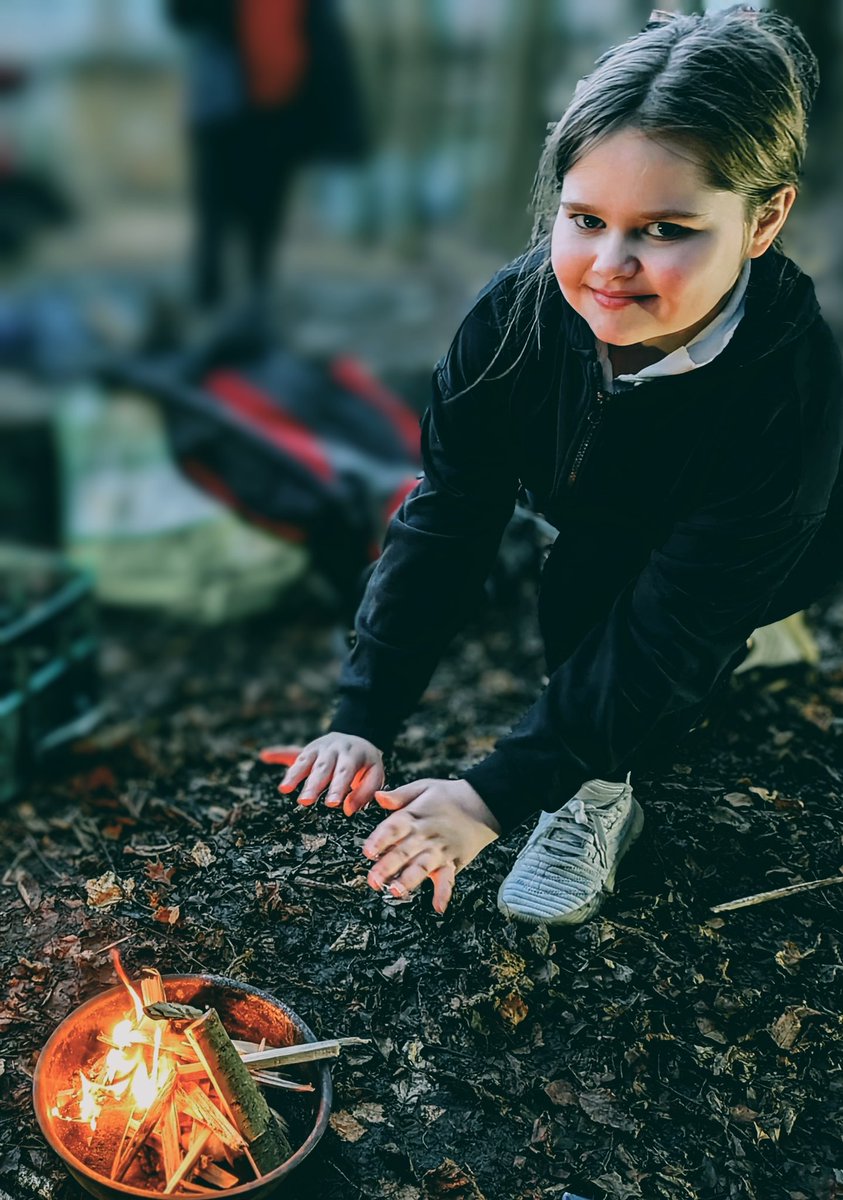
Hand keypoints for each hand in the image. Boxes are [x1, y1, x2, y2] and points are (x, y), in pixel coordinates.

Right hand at [259, 734, 383, 814]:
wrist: (358, 739)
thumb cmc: (366, 766)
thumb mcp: (375, 775)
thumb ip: (364, 793)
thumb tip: (348, 810)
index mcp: (353, 754)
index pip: (345, 772)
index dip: (338, 787)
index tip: (332, 803)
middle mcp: (334, 748)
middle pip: (323, 767)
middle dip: (313, 785)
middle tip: (305, 801)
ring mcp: (319, 747)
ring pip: (306, 760)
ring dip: (294, 774)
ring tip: (284, 789)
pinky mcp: (307, 749)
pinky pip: (292, 751)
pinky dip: (278, 752)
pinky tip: (265, 755)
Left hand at [363, 778, 500, 912]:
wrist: (483, 802)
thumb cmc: (450, 796)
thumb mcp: (424, 787)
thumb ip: (400, 795)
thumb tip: (378, 797)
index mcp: (415, 816)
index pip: (394, 828)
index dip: (380, 840)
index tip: (368, 851)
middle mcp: (426, 835)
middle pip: (404, 852)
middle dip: (387, 867)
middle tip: (373, 880)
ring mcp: (440, 850)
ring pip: (422, 867)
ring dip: (409, 880)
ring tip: (396, 891)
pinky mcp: (453, 861)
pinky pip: (449, 879)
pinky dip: (444, 893)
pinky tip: (438, 906)